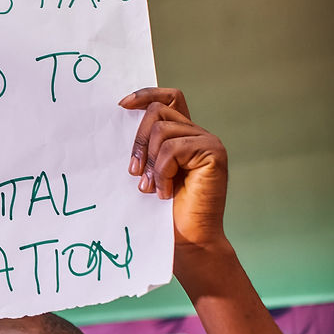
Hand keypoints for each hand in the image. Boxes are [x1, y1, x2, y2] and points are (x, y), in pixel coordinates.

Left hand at [119, 88, 228, 253]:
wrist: (187, 239)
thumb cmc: (164, 211)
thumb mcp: (148, 172)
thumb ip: (145, 147)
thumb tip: (120, 121)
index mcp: (182, 135)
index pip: (169, 98)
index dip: (146, 95)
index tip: (121, 105)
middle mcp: (197, 134)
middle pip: (157, 112)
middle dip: (138, 140)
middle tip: (134, 172)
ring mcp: (208, 141)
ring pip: (162, 131)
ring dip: (151, 163)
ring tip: (152, 187)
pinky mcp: (213, 152)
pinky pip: (172, 149)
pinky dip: (162, 172)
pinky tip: (166, 192)